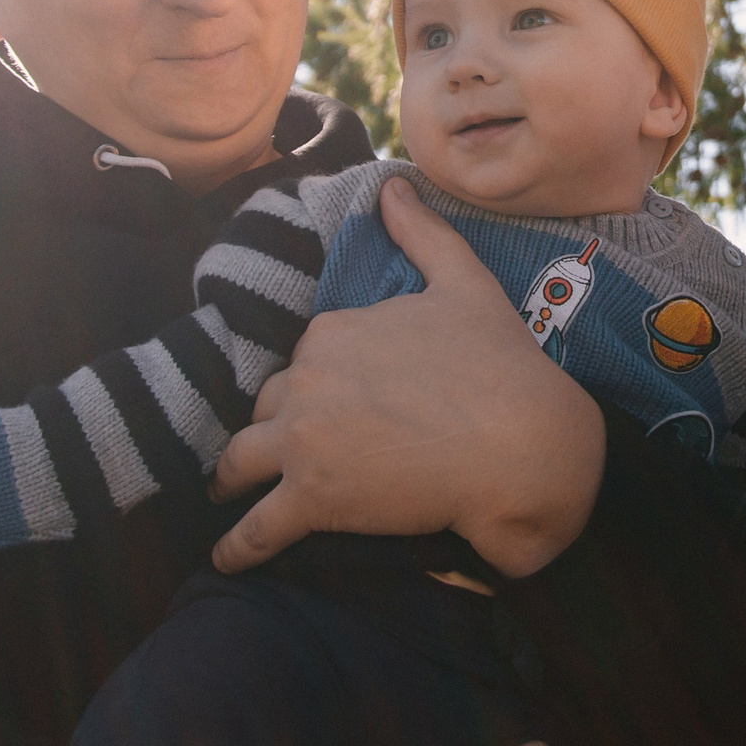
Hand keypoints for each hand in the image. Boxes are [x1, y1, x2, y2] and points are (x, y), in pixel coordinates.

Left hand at [209, 177, 604, 577]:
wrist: (520, 444)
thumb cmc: (499, 364)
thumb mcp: (462, 282)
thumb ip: (421, 232)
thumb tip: (393, 184)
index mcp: (333, 331)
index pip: (302, 361)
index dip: (314, 384)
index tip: (329, 404)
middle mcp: (307, 381)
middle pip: (268, 406)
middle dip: (273, 427)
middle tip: (282, 453)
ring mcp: (304, 442)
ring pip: (244, 460)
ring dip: (233, 479)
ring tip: (228, 495)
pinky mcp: (312, 499)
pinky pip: (256, 529)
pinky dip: (236, 547)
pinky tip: (224, 561)